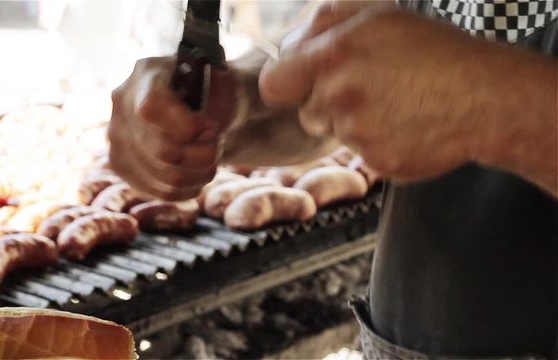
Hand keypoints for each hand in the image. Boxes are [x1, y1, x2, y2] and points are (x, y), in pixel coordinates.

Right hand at [108, 57, 238, 199]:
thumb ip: (231, 89)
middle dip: (202, 155)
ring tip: (211, 160)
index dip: (187, 127)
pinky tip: (197, 173)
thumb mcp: (230, 82)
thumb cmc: (217, 92)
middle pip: (162, 149)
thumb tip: (221, 108)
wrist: (198, 108)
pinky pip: (157, 192)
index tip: (213, 128)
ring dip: (198, 174)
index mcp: (146, 73)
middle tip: (218, 146)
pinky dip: (186, 189)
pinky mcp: (120, 166)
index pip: (152, 107)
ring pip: (163, 176)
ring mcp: (116, 136)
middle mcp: (121, 103)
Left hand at [259, 2, 498, 181]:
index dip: (288, 83)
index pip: (274, 83)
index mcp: (334, 55)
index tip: (306, 82)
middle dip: (326, 102)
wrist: (486, 97)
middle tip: (368, 88)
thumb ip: (324, 23)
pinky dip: (377, 143)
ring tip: (394, 104)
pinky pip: (361, 154)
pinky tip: (405, 126)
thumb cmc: (433, 51)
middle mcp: (340, 96)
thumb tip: (288, 44)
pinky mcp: (378, 162)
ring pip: (334, 132)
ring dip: (353, 122)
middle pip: (306, 111)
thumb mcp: (379, 15)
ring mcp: (359, 134)